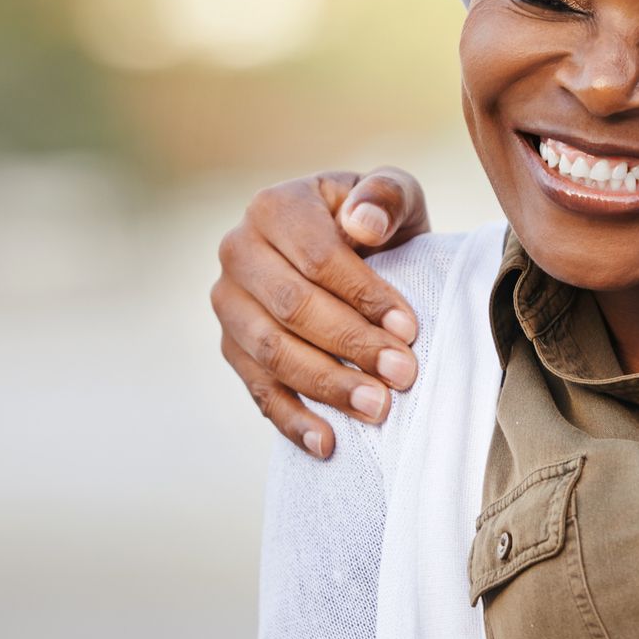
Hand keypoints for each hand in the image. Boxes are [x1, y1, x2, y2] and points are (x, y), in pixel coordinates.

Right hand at [212, 167, 431, 457]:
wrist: (353, 250)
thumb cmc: (377, 221)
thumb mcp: (393, 195)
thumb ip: (385, 196)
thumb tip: (362, 223)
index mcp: (274, 207)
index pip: (316, 258)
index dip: (363, 295)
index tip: (409, 329)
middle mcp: (238, 251)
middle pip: (291, 307)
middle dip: (350, 346)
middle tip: (402, 375)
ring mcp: (229, 303)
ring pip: (271, 352)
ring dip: (326, 386)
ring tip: (377, 409)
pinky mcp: (232, 347)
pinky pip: (257, 389)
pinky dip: (292, 420)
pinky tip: (328, 443)